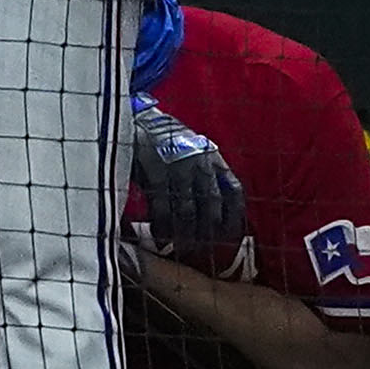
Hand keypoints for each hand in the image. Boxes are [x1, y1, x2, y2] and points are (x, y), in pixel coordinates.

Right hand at [129, 93, 246, 252]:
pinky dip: (161, 225)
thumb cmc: (164, 140)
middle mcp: (200, 162)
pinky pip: (162, 206)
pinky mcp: (155, 170)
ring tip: (177, 247)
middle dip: (206, 231)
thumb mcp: (192, 150)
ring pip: (188, 210)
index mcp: (213, 157)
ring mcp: (178, 166)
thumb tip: (211, 210)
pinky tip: (158, 235)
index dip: (234, 216)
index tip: (228, 235)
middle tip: (198, 248)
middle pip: (211, 205)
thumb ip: (204, 174)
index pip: (233, 191)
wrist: (135, 119)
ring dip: (184, 233)